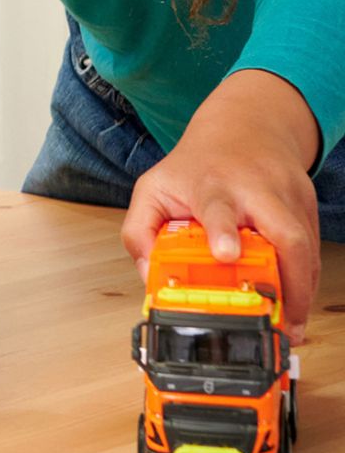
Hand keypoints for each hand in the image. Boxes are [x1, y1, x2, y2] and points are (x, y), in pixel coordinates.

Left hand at [121, 70, 319, 343]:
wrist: (242, 128)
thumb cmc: (195, 166)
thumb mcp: (153, 188)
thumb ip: (139, 231)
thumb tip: (148, 275)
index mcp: (212, 186)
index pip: (218, 207)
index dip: (222, 231)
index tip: (225, 254)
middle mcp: (256, 190)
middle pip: (284, 232)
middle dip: (287, 279)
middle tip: (279, 318)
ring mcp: (287, 197)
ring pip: (305, 246)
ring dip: (301, 290)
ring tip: (289, 325)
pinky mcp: (307, 206)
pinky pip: (313, 248)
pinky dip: (307, 279)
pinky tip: (296, 301)